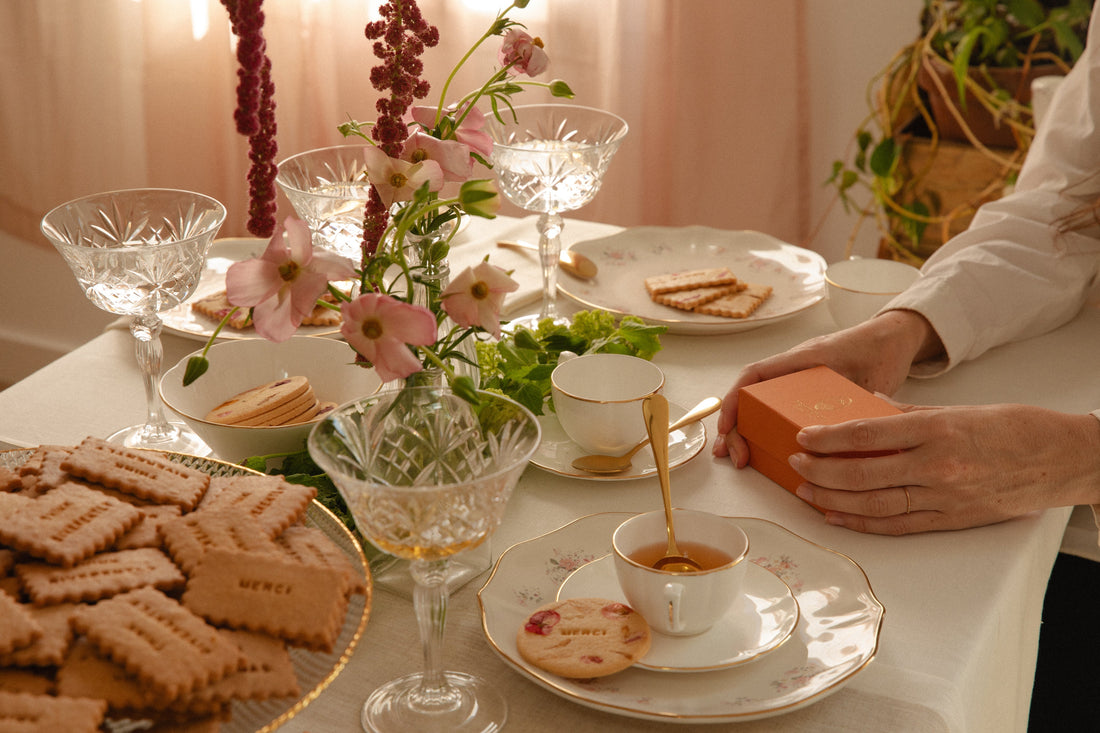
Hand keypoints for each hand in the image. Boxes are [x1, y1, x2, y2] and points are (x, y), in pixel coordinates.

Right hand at [713, 310, 939, 463]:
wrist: (893, 342)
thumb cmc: (878, 350)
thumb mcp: (865, 375)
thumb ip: (852, 399)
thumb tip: (837, 437)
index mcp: (800, 360)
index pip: (754, 376)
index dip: (735, 402)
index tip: (727, 428)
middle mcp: (792, 371)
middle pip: (750, 397)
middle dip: (735, 427)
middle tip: (735, 456)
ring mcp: (797, 383)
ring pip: (761, 406)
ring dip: (746, 432)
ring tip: (740, 458)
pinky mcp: (807, 395)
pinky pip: (778, 411)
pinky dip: (765, 431)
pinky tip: (764, 452)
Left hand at [789, 403, 1099, 534]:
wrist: (1062, 459)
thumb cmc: (1012, 429)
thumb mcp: (957, 410)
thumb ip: (907, 416)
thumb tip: (865, 413)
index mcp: (937, 431)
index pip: (867, 435)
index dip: (828, 439)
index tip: (802, 437)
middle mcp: (938, 467)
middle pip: (862, 474)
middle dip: (820, 471)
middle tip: (795, 464)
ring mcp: (944, 498)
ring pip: (874, 504)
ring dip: (833, 500)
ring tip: (805, 491)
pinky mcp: (951, 520)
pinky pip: (897, 525)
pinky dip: (862, 522)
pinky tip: (837, 516)